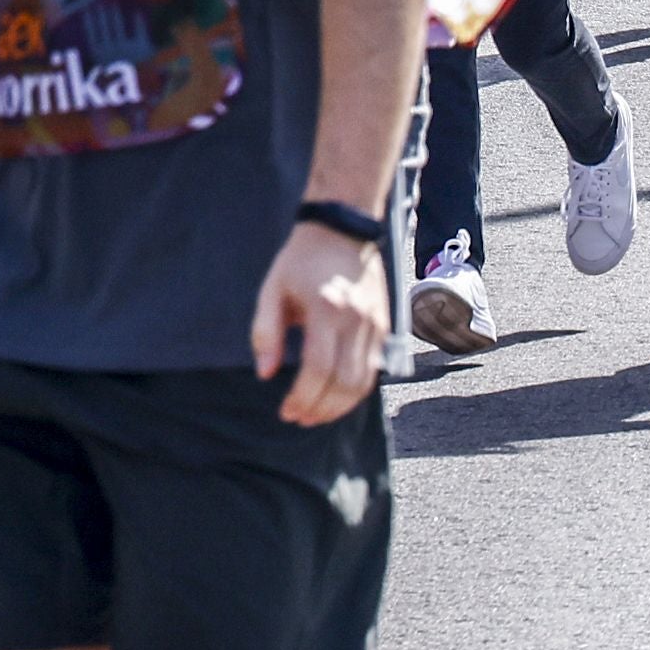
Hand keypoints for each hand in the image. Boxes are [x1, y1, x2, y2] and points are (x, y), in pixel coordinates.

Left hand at [250, 221, 389, 425]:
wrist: (342, 230)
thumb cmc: (301, 260)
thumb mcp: (272, 289)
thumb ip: (266, 332)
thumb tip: (265, 373)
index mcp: (326, 309)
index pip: (319, 369)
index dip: (303, 397)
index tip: (286, 411)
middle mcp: (356, 320)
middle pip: (345, 383)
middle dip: (321, 409)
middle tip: (299, 418)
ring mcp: (375, 324)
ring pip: (364, 382)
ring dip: (340, 407)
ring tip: (316, 415)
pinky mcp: (384, 327)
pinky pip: (374, 369)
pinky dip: (356, 391)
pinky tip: (336, 398)